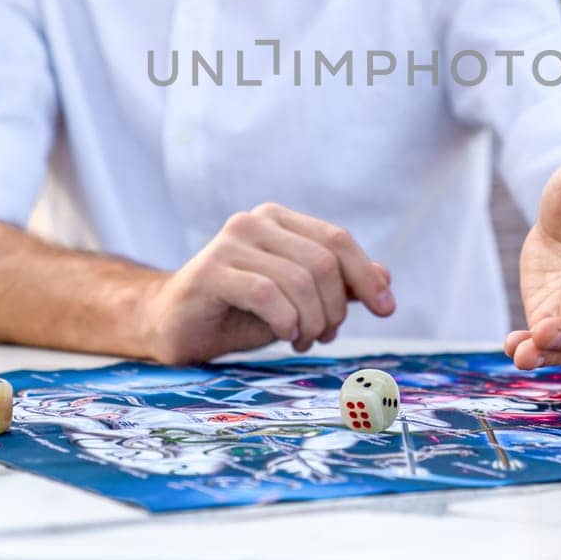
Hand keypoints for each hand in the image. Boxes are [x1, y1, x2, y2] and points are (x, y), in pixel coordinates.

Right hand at [143, 202, 394, 364]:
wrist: (174, 325)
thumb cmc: (238, 311)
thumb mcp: (298, 300)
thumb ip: (337, 285)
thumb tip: (385, 278)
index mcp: (278, 220)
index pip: (337, 240)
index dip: (366, 275)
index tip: (386, 309)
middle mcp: (254, 222)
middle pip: (323, 263)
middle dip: (335, 308)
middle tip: (326, 336)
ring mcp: (229, 243)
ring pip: (299, 281)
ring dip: (311, 322)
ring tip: (302, 340)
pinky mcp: (210, 271)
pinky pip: (267, 294)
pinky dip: (285, 320)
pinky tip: (284, 335)